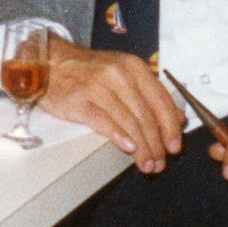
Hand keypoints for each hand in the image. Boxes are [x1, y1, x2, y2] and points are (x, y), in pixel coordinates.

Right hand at [39, 41, 185, 171]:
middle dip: (156, 144)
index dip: (170, 127)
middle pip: (145, 115)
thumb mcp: (123, 72)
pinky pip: (103, 122)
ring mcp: (97, 87)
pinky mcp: (78, 101)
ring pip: (128, 122)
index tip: (175, 147)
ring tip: (146, 164)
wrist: (49, 62)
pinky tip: (128, 148)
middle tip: (160, 163)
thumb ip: (150, 94)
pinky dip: (118, 137)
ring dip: (141, 148)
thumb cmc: (88, 71)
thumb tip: (178, 118)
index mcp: (133, 67)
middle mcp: (117, 75)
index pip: (160, 100)